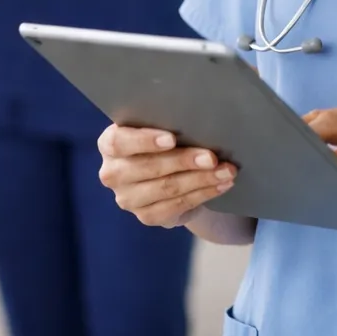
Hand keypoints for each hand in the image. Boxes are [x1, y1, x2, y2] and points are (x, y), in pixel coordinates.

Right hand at [96, 125, 237, 228]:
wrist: (161, 175)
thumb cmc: (160, 141)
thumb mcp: (156, 128)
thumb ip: (165, 123)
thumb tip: (196, 119)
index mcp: (110, 144)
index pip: (119, 142)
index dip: (145, 140)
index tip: (172, 138)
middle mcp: (113, 173)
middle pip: (149, 168)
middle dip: (185, 161)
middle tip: (213, 157)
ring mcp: (128, 199)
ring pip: (167, 189)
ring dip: (201, 179)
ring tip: (226, 171)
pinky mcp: (146, 216)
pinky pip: (177, 206)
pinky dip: (203, 194)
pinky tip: (220, 185)